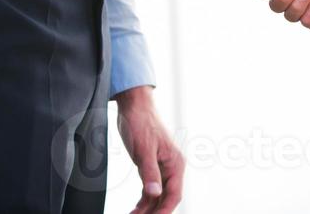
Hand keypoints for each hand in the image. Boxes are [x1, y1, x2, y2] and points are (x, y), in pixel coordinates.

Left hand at [114, 86, 183, 213]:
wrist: (134, 106)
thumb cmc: (140, 124)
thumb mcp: (143, 150)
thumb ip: (150, 173)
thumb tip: (155, 195)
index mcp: (175, 163)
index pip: (174, 195)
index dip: (163, 212)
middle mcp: (172, 167)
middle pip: (166, 198)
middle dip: (154, 212)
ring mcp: (162, 167)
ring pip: (158, 196)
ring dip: (147, 209)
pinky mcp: (152, 165)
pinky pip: (150, 188)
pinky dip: (143, 200)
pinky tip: (135, 209)